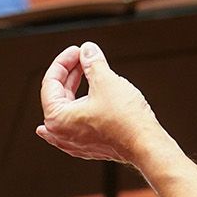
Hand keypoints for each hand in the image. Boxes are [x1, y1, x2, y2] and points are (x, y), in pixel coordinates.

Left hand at [37, 42, 163, 164]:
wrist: (145, 144)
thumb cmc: (125, 121)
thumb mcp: (105, 81)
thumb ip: (92, 62)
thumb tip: (88, 50)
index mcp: (56, 119)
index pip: (50, 82)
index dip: (64, 61)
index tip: (76, 51)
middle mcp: (60, 134)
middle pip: (58, 94)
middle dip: (71, 73)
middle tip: (83, 58)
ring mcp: (74, 142)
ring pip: (68, 108)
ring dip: (76, 88)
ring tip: (89, 72)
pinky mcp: (89, 145)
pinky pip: (77, 122)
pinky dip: (80, 107)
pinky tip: (80, 102)